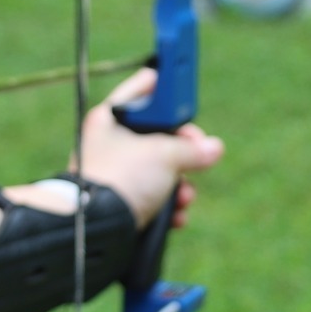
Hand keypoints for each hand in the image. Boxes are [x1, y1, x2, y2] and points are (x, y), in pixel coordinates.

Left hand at [73, 68, 222, 228]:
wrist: (98, 228)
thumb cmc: (122, 178)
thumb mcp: (164, 154)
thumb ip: (191, 148)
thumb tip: (212, 148)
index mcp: (108, 120)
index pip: (138, 92)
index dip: (162, 88)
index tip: (179, 84)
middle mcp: (108, 145)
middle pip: (155, 136)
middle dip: (182, 150)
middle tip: (198, 151)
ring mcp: (115, 175)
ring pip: (158, 171)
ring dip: (180, 184)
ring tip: (184, 194)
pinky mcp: (121, 203)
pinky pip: (153, 198)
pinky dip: (168, 206)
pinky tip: (177, 214)